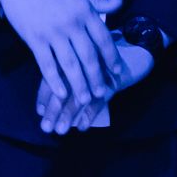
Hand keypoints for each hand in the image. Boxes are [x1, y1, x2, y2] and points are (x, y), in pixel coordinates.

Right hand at [0, 0, 124, 120]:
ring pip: (70, 64)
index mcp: (84, 10)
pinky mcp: (34, 39)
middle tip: (102, 92)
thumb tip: (120, 3)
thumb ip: (97, 0)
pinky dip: (54, 80)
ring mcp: (53, 33)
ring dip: (79, 84)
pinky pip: (47, 64)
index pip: (103, 38)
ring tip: (85, 99)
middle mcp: (71, 24)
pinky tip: (61, 93)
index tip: (117, 71)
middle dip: (97, 77)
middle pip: (89, 56)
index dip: (112, 57)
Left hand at [34, 41, 155, 134]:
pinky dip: (90, 114)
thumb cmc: (105, 55)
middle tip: (45, 127)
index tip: (39, 112)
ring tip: (60, 130)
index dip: (45, 95)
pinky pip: (100, 100)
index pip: (54, 75)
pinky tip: (82, 126)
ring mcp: (98, 72)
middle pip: (63, 88)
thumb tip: (51, 97)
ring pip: (79, 95)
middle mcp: (82, 62)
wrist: (136, 46)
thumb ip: (69, 72)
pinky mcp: (113, 81)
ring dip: (68, 114)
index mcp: (71, 54)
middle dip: (53, 109)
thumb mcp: (87, 60)